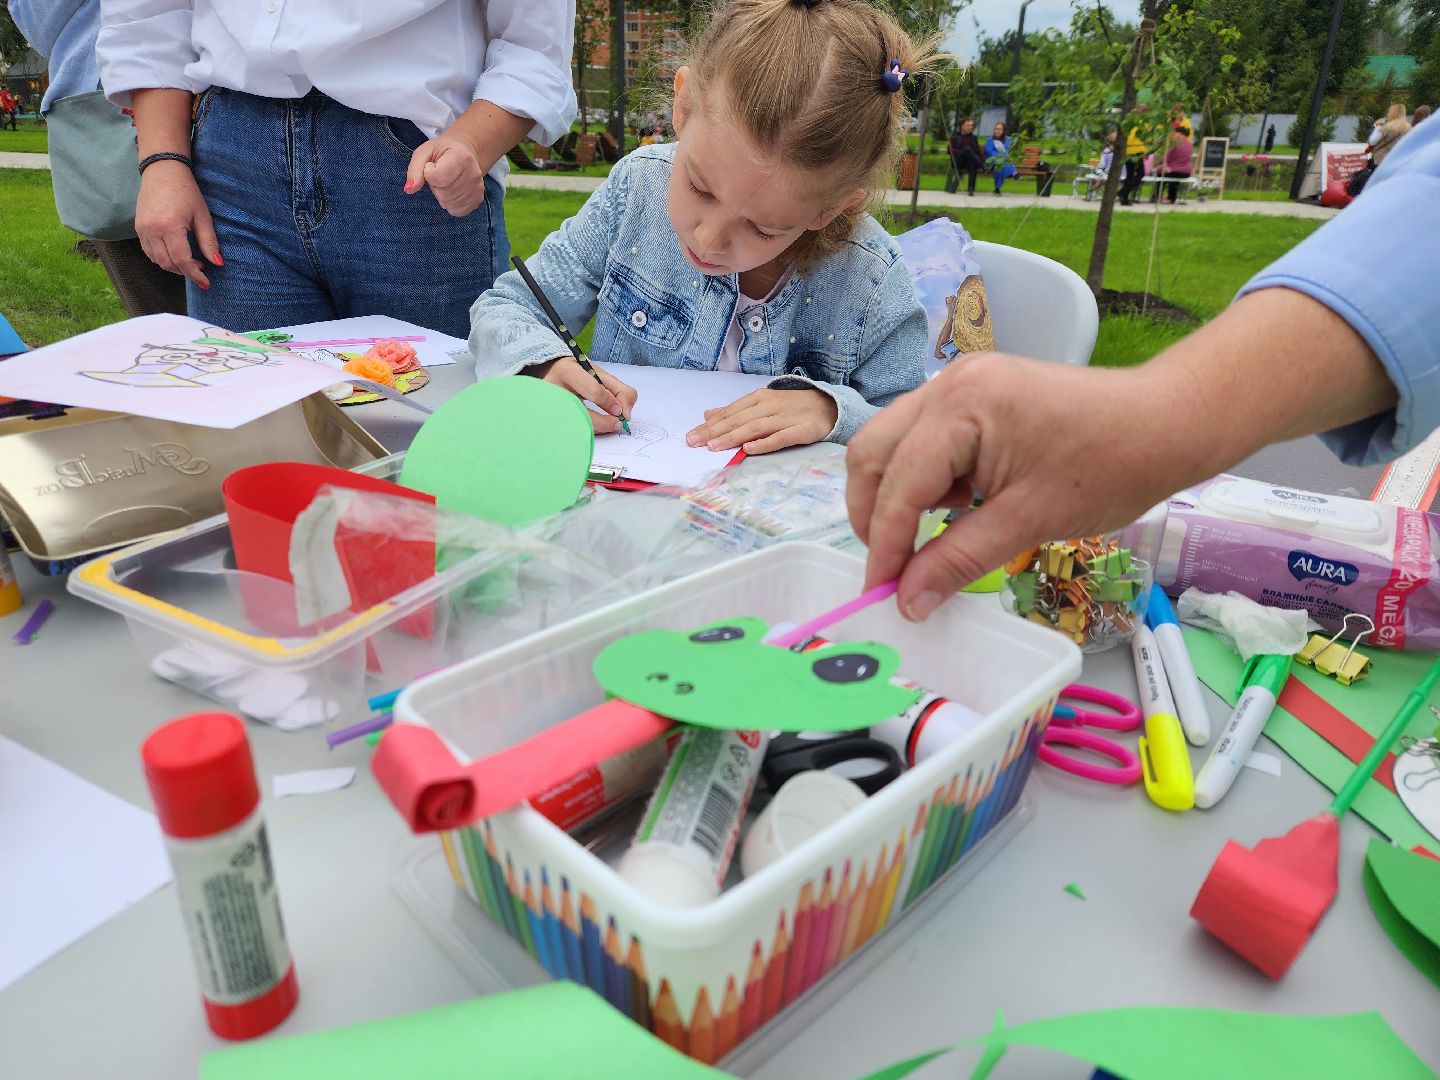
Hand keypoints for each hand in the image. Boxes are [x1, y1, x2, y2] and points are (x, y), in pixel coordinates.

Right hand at [135, 161, 221, 288]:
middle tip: (200, 268)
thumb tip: (218, 264)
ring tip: (189, 261)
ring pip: (156, 260)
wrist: (162, 171)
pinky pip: (148, 251)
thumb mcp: (202, 216)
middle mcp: (152, 230)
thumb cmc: (186, 191)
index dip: (195, 274)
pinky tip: (174, 254)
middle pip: (167, 263)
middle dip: (185, 271)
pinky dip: (161, 258)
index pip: (181, 260)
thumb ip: (209, 242)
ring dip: (173, 266)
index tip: (206, 283)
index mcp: (170, 226)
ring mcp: (142, 229)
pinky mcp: (138, 227)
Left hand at [405, 130, 486, 216]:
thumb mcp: (424, 152)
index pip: (437, 178)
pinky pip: (458, 211)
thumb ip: (414, 170)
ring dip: (442, 195)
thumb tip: (409, 189)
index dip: (428, 173)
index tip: (432, 165)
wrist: (465, 151)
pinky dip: (450, 204)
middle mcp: (473, 173)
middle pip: (443, 193)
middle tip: (440, 175)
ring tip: (446, 182)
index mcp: (460, 157)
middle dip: (436, 186)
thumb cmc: (442, 151)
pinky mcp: (478, 199)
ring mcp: (478, 188)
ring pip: (449, 204)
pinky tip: (452, 192)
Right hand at [534, 357, 637, 433]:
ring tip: (606, 424)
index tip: (619, 411)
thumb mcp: (600, 374)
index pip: (593, 391)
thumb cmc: (579, 374)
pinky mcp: (549, 420)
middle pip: (583, 414)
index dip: (610, 403)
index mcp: (567, 371)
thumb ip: (620, 391)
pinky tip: (594, 425)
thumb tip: (626, 414)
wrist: (552, 374)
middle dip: (605, 423)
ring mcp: (549, 407)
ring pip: (578, 427)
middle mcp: (553, 390)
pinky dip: (588, 431)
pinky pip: (573, 432)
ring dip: (598, 429)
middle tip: (616, 424)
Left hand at [685, 388, 837, 454]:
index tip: (690, 436)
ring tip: (714, 447)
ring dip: (732, 437)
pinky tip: (749, 449)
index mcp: (758, 399)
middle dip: (713, 432)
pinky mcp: (801, 430)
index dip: (709, 425)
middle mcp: (769, 406)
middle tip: (693, 443)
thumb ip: (735, 410)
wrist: (829, 405)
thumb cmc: (791, 407)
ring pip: (754, 427)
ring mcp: (785, 418)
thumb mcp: (761, 404)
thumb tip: (707, 414)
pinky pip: (780, 437)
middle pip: (737, 420)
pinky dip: (764, 443)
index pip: (729, 412)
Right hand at [846, 354, 1184, 621]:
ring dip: (897, 496)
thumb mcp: (1029, 521)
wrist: (1168, 422)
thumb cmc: (1110, 467)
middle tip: (890, 568)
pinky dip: (925, 478)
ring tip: (924, 542)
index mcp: (961, 406)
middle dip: (873, 515)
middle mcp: (948, 384)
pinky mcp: (975, 395)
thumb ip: (957, 559)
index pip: (898, 483)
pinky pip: (925, 439)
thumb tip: (907, 602)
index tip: (881, 594)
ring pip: (893, 444)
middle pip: (874, 453)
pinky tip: (956, 508)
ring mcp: (960, 384)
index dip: (884, 545)